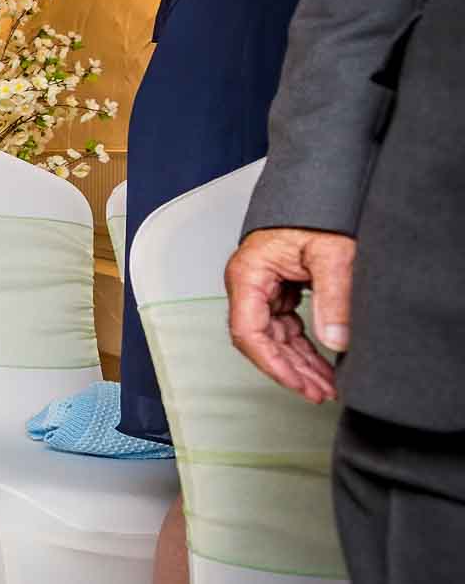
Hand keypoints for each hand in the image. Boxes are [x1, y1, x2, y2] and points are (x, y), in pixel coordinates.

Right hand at [225, 226, 350, 402]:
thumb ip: (334, 296)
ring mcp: (263, 289)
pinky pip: (287, 327)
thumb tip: (335, 339)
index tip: (298, 384)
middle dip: (291, 370)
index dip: (272, 363)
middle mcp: (249, 285)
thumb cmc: (314, 212)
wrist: (319, 190)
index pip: (248, 332)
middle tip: (319, 392)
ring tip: (325, 386)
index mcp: (248, 274)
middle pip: (261, 340)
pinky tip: (321, 364)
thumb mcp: (331, 253)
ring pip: (276, 338)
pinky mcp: (280, 291)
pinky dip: (304, 348)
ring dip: (300, 363)